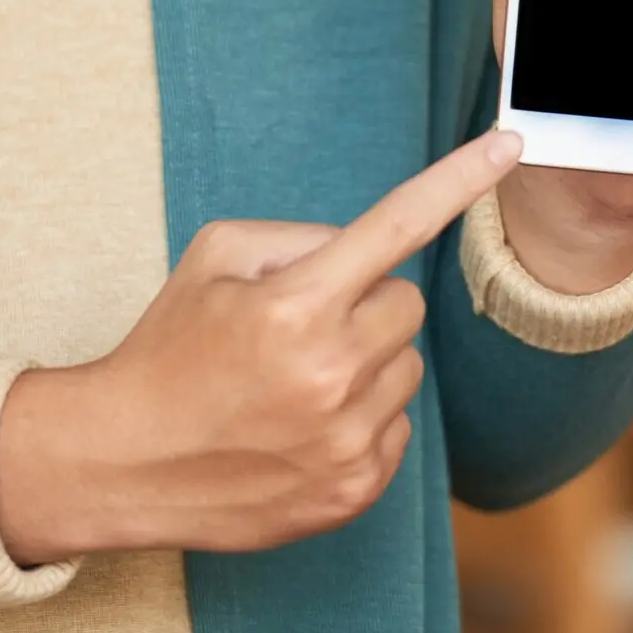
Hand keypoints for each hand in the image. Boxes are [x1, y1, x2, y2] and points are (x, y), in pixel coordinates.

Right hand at [0, 126, 523, 564]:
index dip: (459, 179)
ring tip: (292, 383)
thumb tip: (366, 250)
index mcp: (295, 305)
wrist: (123, 461)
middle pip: (405, 302)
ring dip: (366, 362)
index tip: (509, 142)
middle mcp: (330, 373)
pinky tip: (301, 427)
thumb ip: (300, 238)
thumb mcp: (213, 258)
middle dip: (363, 302)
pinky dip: (361, 418)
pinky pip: (398, 427)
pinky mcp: (353, 490)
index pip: (397, 226)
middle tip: (298, 326)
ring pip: (407, 366)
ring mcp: (345, 440)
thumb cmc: (169, 348)